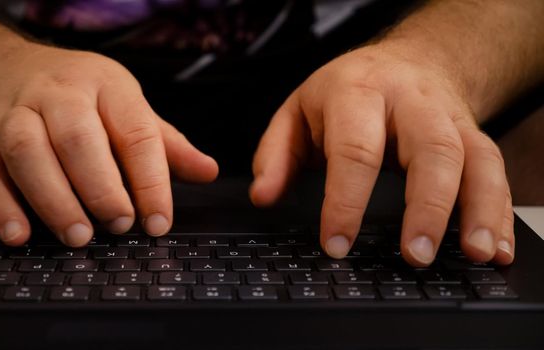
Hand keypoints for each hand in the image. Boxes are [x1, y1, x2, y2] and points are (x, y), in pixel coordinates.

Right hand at [0, 43, 217, 245]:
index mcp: (105, 85)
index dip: (150, 181)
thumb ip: (165, 144)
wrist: (0, 68)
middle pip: (78, 138)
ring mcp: (13, 113)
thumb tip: (207, 171)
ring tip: (78, 235)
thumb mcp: (125, 106)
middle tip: (118, 225)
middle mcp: (57, 94)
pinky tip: (20, 234)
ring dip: (54, 199)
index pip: (135, 132)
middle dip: (101, 187)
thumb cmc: (76, 95)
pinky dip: (0, 206)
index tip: (158, 221)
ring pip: (28, 152)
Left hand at [250, 43, 513, 266]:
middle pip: (431, 149)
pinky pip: (496, 172)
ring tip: (473, 253)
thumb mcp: (298, 110)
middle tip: (415, 255)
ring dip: (478, 210)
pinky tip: (495, 247)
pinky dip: (499, 212)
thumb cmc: (347, 90)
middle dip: (427, 206)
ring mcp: (449, 118)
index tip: (336, 243)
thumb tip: (263, 196)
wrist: (407, 60)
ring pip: (475, 159)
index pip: (355, 150)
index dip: (345, 201)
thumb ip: (275, 154)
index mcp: (358, 93)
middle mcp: (411, 103)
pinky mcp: (474, 135)